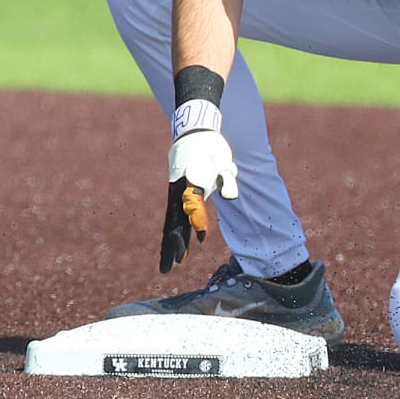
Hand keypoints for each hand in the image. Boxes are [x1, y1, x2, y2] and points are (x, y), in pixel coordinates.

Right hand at [159, 129, 238, 272]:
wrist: (194, 131)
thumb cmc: (210, 146)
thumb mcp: (221, 159)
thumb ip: (226, 177)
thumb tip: (230, 196)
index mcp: (187, 182)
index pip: (190, 206)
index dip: (196, 222)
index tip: (204, 238)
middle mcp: (177, 191)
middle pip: (173, 222)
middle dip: (172, 245)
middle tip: (170, 268)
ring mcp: (175, 194)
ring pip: (171, 223)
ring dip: (170, 245)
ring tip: (169, 266)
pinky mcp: (177, 195)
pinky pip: (175, 218)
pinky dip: (176, 234)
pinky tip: (179, 248)